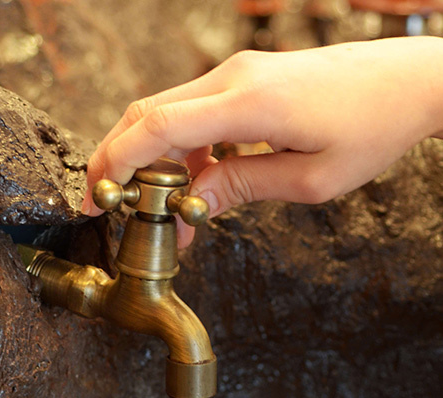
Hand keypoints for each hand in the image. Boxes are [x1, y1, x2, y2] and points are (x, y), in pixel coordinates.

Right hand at [83, 37, 442, 246]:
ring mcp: (238, 75)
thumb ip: (242, 187)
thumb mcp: (309, 180)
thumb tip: (191, 203)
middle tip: (111, 208)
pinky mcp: (246, 82)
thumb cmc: (370, 129)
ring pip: (168, 114)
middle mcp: (233, 79)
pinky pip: (197, 114)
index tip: (96, 198)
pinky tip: (196, 188)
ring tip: (167, 216)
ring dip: (155, 164)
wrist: (406, 82)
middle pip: (148, 114)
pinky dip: (184, 152)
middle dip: (120, 162)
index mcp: (248, 103)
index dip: (115, 162)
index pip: (157, 126)